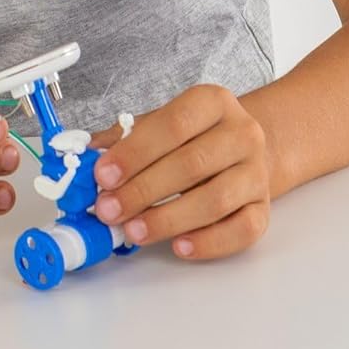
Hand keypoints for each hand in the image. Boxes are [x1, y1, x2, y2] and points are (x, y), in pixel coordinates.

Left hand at [87, 84, 270, 259]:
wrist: (247, 149)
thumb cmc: (195, 137)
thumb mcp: (160, 124)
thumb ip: (124, 138)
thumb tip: (83, 157)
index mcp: (213, 102)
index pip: (174, 124)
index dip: (136, 152)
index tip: (103, 175)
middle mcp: (242, 133)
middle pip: (192, 164)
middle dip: (143, 190)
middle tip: (109, 209)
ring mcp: (256, 173)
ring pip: (216, 200)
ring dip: (169, 218)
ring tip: (134, 231)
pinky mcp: (264, 209)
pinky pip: (242, 230)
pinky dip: (210, 242)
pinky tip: (179, 246)